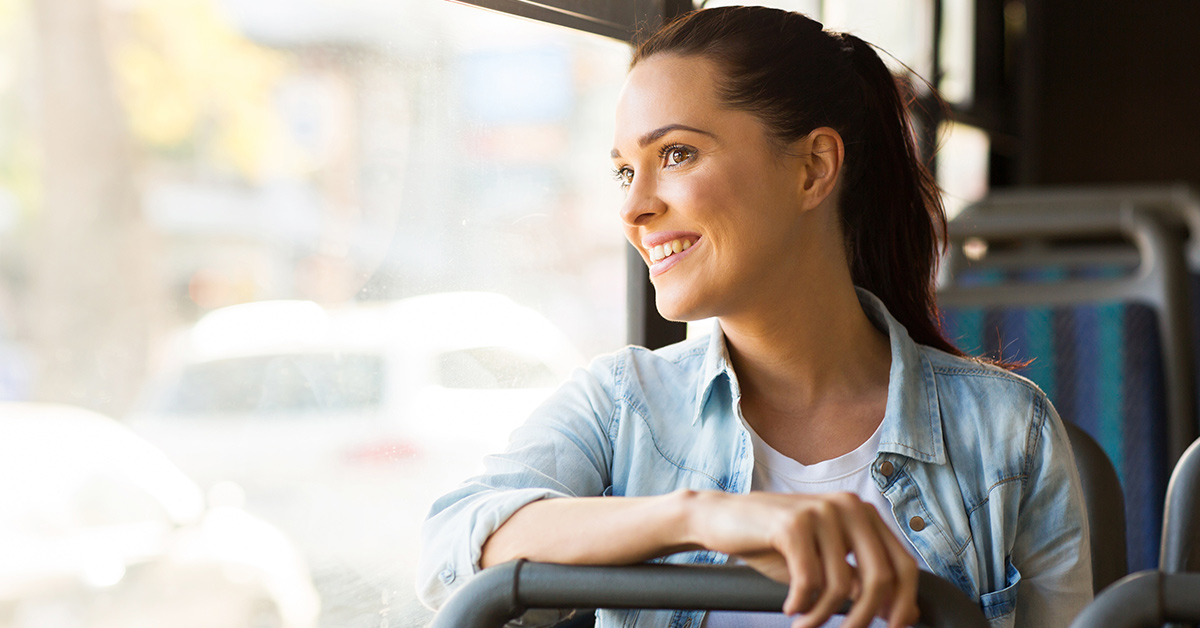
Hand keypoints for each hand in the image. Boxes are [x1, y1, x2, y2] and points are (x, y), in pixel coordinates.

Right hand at [683, 490, 919, 627]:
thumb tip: (906, 616)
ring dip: (823, 616)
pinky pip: (810, 581)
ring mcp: (821, 511)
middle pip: (880, 578)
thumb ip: (861, 582)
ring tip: (805, 624)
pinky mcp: (794, 523)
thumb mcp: (825, 565)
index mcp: (863, 513)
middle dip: (864, 618)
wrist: (721, 519)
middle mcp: (849, 506)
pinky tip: (789, 607)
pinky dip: (801, 603)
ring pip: (842, 585)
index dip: (903, 604)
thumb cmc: (775, 544)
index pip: (904, 564)